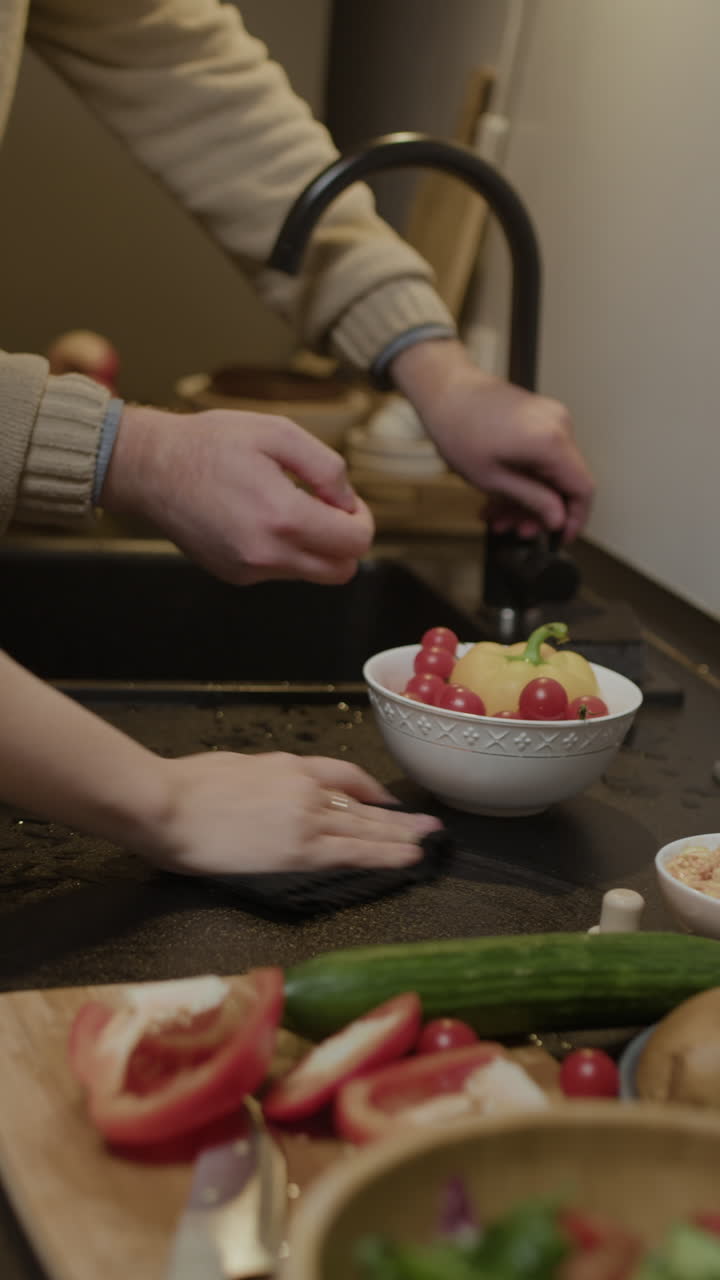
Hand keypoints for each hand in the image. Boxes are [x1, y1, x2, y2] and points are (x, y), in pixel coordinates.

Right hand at [102, 406, 374, 584]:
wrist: (151, 469)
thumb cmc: (210, 444)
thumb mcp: (278, 433)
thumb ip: (327, 467)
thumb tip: (348, 501)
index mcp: (283, 517)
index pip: (354, 544)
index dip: (361, 520)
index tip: (345, 502)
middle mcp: (267, 554)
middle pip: (340, 571)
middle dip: (345, 542)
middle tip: (327, 509)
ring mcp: (248, 570)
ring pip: (311, 574)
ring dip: (313, 547)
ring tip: (287, 506)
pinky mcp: (234, 575)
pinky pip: (279, 572)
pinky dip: (284, 551)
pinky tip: (260, 518)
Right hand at [141, 752, 442, 874]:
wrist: (165, 802)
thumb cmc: (181, 787)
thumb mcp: (229, 768)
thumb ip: (257, 782)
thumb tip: (261, 796)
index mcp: (285, 765)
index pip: (341, 775)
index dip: (368, 790)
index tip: (384, 800)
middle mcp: (304, 786)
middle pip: (362, 802)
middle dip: (397, 816)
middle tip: (427, 823)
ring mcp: (305, 814)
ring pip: (366, 826)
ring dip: (401, 835)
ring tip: (428, 841)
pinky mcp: (300, 846)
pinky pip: (354, 851)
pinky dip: (386, 854)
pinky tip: (408, 858)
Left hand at [391, 340, 593, 541]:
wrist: (444, 391)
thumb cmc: (458, 427)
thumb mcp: (492, 479)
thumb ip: (532, 501)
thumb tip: (557, 518)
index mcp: (551, 441)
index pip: (583, 488)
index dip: (575, 519)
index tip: (561, 536)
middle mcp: (558, 425)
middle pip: (564, 482)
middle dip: (538, 511)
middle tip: (515, 528)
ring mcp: (550, 418)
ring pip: (550, 472)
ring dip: (526, 497)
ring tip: (498, 513)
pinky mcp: (540, 417)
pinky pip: (541, 455)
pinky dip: (524, 476)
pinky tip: (500, 493)